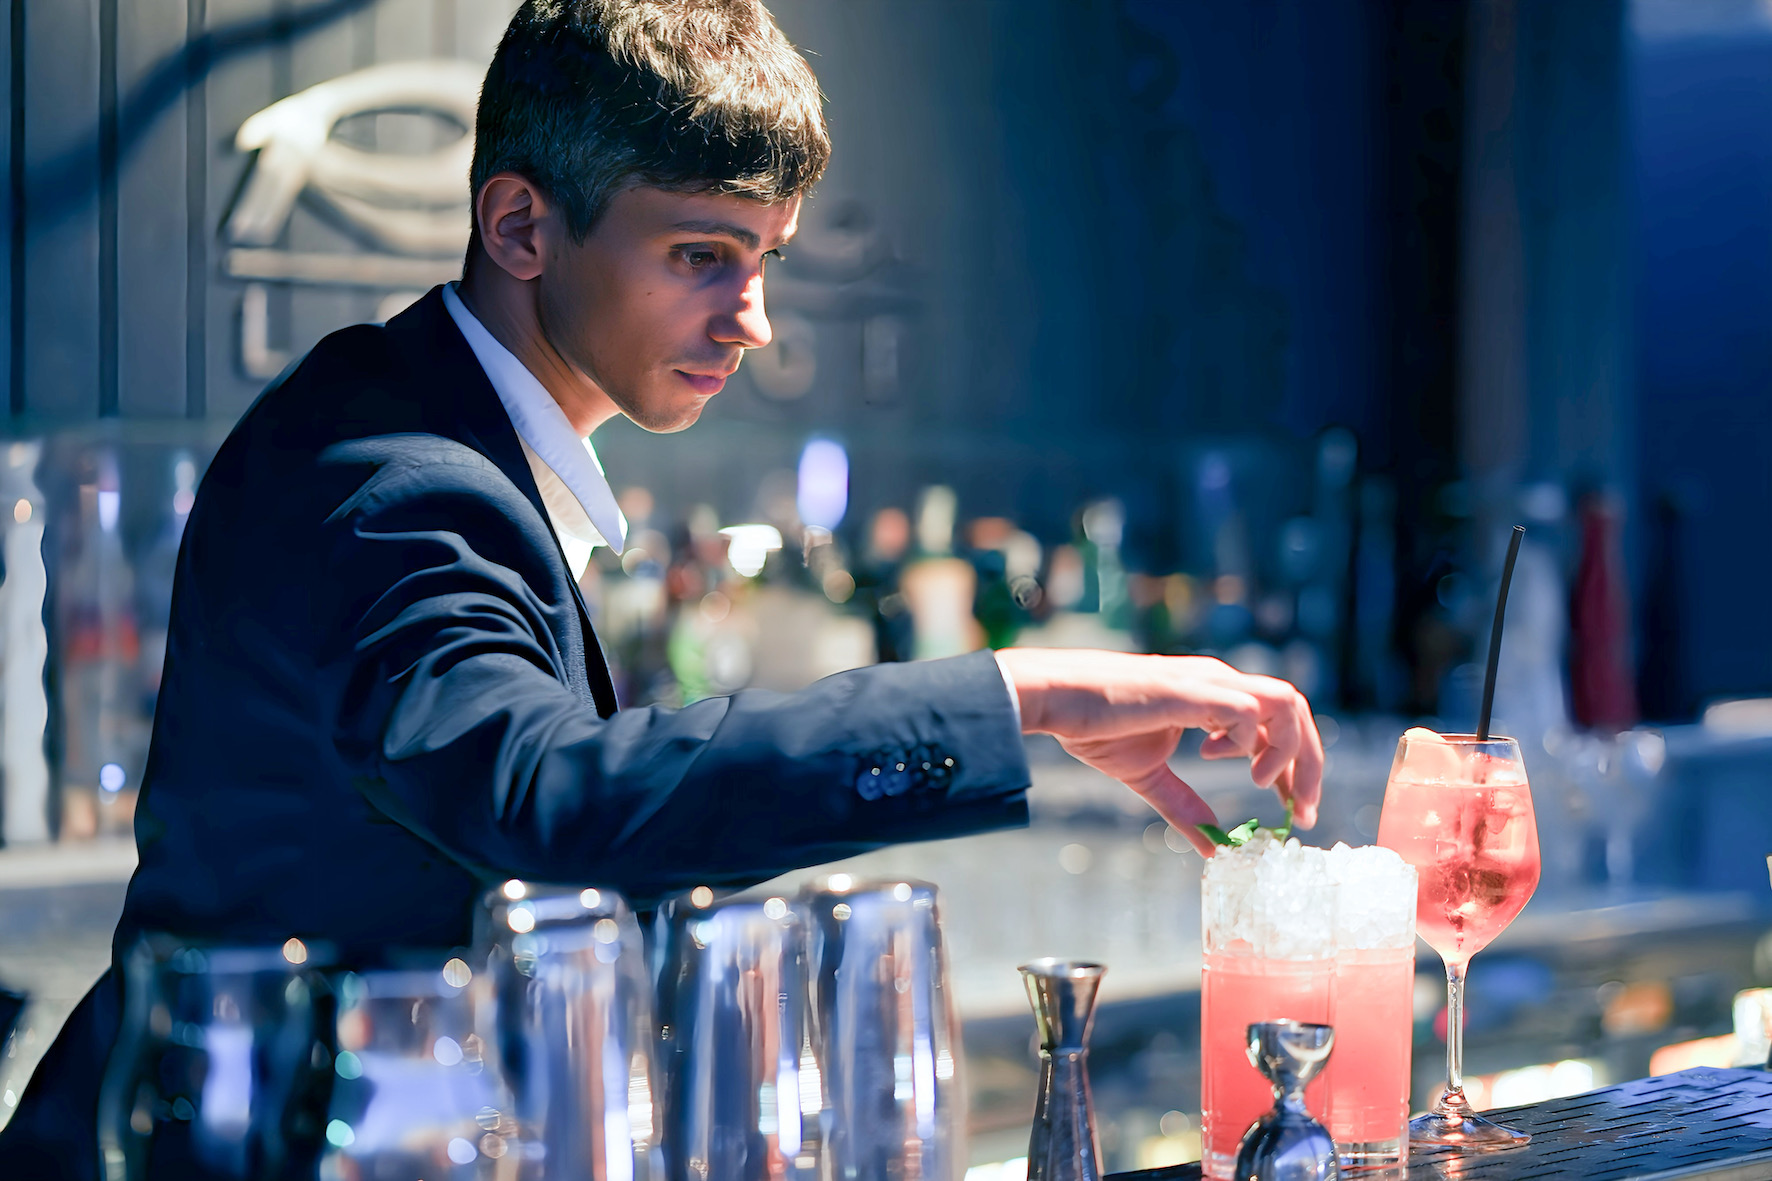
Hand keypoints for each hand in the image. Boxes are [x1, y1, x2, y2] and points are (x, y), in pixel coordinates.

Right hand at [994, 649, 1323, 855]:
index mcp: (1214, 695)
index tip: (1295, 808)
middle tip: (1303, 812)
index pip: (1280, 721)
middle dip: (1310, 764)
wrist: (1054, 697)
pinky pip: (1247, 711)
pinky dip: (1249, 742)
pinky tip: (1217, 760)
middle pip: (1295, 709)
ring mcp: (1207, 682)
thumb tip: (1213, 848)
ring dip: (1289, 750)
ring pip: (1285, 703)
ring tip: (1264, 785)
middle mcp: (1219, 681)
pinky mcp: (1190, 691)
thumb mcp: (1148, 776)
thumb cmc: (1093, 726)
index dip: (1298, 766)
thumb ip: (1184, 807)